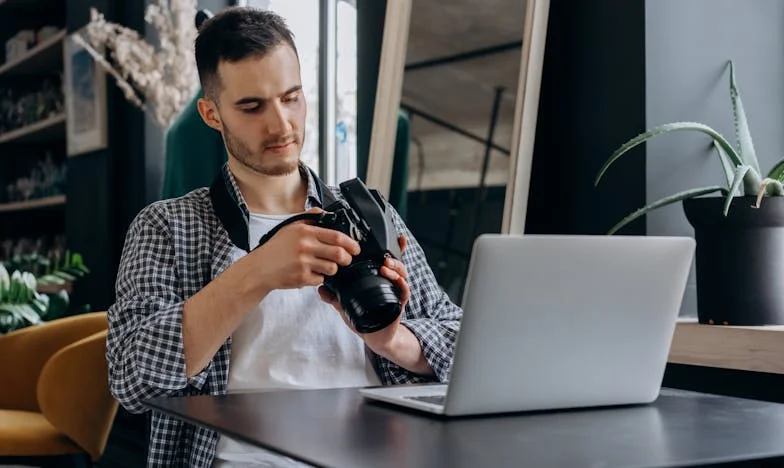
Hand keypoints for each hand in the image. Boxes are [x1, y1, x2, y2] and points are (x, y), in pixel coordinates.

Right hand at [253, 208, 360, 291]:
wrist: (259, 268)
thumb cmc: (275, 249)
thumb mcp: (290, 227)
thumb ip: (309, 219)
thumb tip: (325, 213)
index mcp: (305, 232)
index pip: (337, 237)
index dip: (351, 243)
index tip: (355, 248)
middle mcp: (305, 246)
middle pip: (339, 254)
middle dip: (347, 259)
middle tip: (346, 260)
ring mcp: (304, 263)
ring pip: (332, 268)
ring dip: (332, 269)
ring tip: (323, 266)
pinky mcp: (302, 277)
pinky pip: (320, 279)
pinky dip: (318, 278)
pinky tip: (309, 273)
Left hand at [318, 235, 409, 353]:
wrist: (375, 336)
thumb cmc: (363, 318)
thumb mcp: (345, 305)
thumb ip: (333, 296)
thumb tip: (320, 288)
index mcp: (377, 279)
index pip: (384, 259)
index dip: (390, 247)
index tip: (391, 236)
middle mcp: (388, 282)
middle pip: (396, 262)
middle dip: (394, 254)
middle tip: (384, 254)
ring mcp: (395, 291)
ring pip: (401, 274)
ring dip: (395, 267)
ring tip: (386, 265)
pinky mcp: (399, 303)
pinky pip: (404, 291)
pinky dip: (401, 284)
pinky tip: (396, 279)